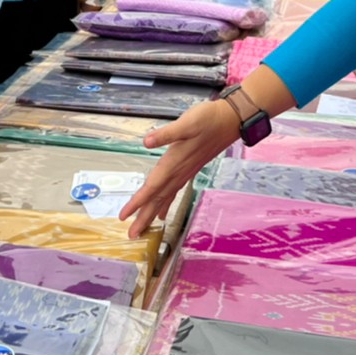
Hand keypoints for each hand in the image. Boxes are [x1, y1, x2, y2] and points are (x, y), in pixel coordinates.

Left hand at [120, 99, 240, 235]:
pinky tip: (162, 209)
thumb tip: (147, 141)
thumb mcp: (187, 123)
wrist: (231, 121)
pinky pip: (174, 191)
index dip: (138, 202)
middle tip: (132, 234)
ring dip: (153, 212)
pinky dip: (166, 202)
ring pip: (166, 197)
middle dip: (144, 217)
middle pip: (158, 198)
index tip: (124, 216)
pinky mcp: (190, 168)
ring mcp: (185, 172)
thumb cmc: (209, 120)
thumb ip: (166, 133)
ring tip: (143, 227)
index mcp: (174, 162)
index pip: (152, 187)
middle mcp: (179, 171)